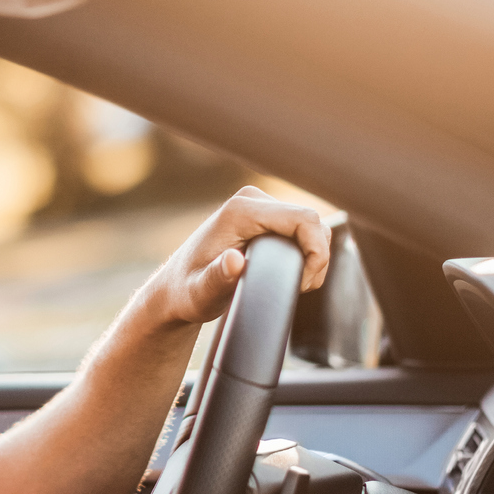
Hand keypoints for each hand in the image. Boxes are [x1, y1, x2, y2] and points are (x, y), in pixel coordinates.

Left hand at [142, 185, 331, 328]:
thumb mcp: (200, 293)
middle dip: (316, 258)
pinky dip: (307, 251)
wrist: (177, 288)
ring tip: (294, 284)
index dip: (316, 252)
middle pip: (312, 221)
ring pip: (311, 225)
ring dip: (313, 256)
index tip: (302, 283)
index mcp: (240, 211)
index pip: (304, 219)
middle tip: (297, 289)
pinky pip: (302, 228)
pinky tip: (291, 273)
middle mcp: (251, 200)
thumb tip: (235, 260)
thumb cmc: (187, 292)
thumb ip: (216, 278)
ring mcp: (259, 205)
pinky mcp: (265, 216)